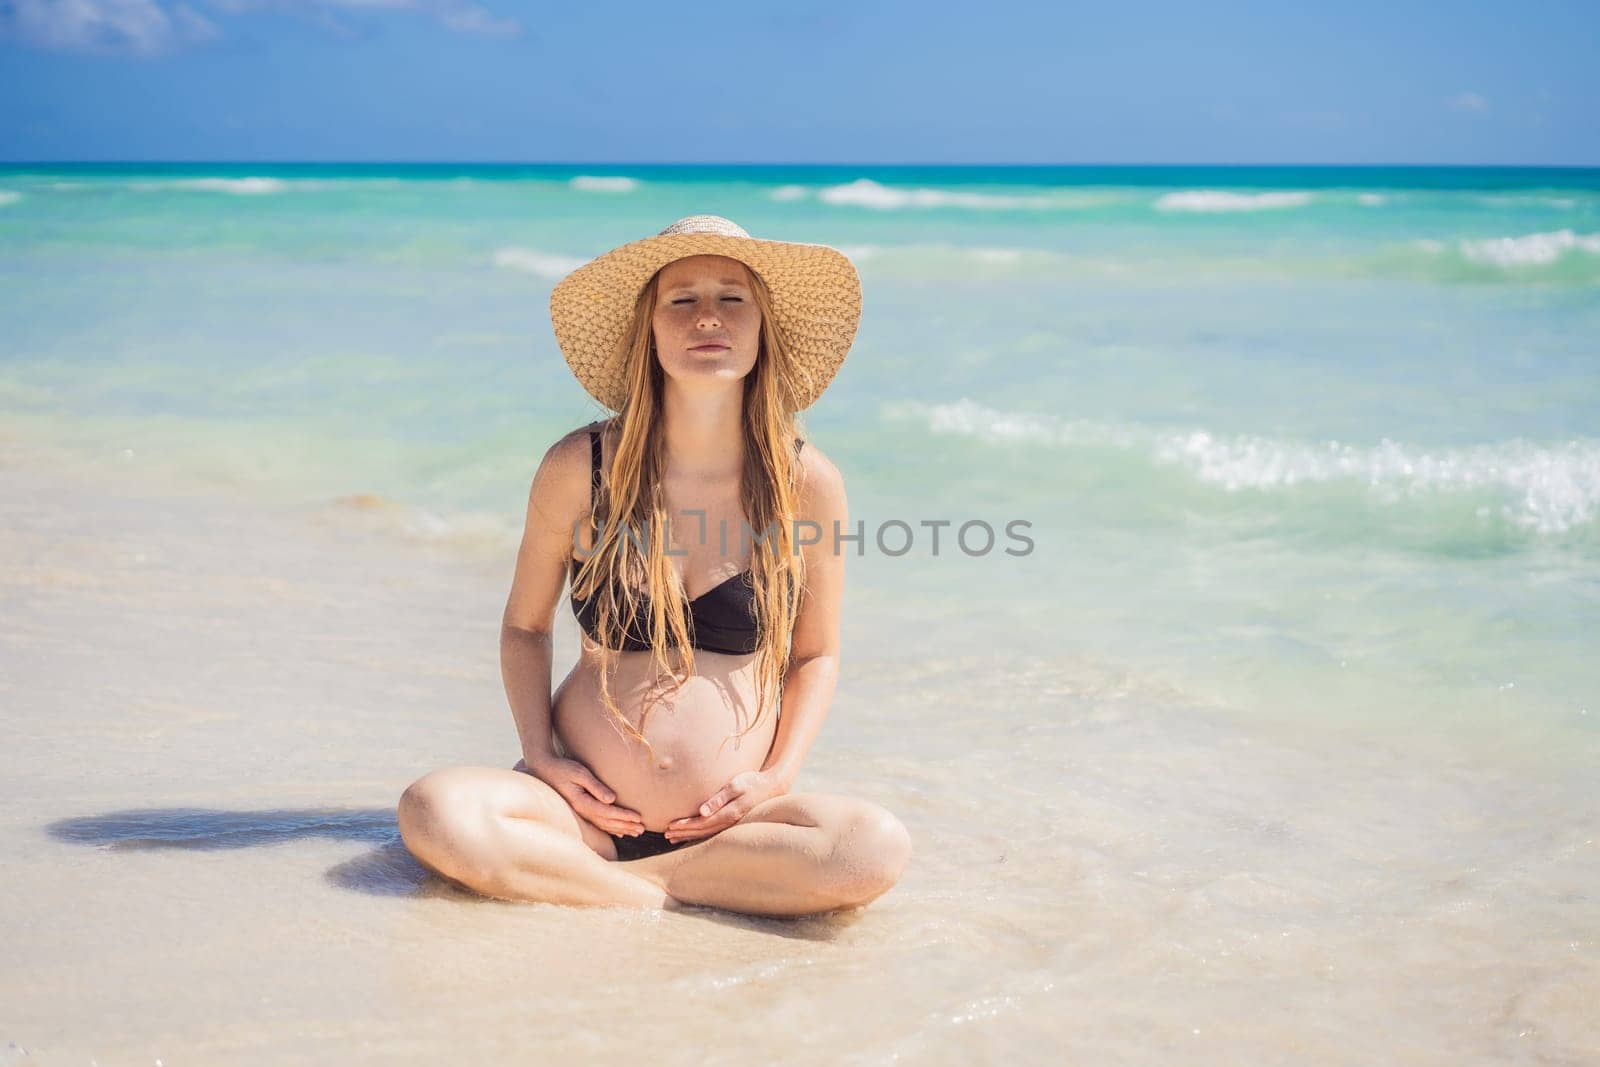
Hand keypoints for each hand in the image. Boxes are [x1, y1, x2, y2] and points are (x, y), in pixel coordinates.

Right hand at [514, 755, 644, 837]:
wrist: (544, 769)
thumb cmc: (563, 768)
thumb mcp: (580, 773)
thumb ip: (596, 786)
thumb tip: (612, 799)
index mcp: (582, 802)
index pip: (608, 813)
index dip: (624, 816)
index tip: (639, 818)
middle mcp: (582, 811)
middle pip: (608, 822)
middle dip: (626, 826)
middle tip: (643, 829)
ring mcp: (580, 812)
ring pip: (604, 825)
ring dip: (621, 829)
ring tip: (636, 832)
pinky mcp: (580, 809)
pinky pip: (598, 823)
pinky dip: (610, 828)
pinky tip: (619, 833)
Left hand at [665, 770, 786, 843]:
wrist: (772, 787)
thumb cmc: (752, 782)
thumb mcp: (735, 786)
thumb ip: (718, 798)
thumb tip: (702, 812)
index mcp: (728, 814)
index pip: (701, 823)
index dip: (685, 825)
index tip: (670, 826)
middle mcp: (729, 823)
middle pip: (701, 831)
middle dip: (684, 833)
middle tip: (666, 834)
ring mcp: (731, 824)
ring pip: (706, 834)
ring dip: (689, 836)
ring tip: (673, 838)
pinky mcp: (732, 822)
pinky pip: (712, 832)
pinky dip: (699, 835)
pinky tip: (691, 836)